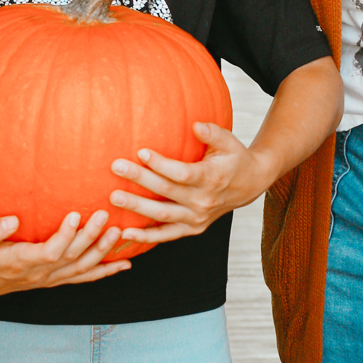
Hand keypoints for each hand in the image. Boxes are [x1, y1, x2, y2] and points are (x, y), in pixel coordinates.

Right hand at [0, 210, 129, 297]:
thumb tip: (12, 219)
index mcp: (21, 262)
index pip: (49, 252)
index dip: (65, 236)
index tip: (75, 214)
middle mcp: (39, 274)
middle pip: (71, 258)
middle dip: (90, 237)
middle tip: (105, 215)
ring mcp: (50, 279)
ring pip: (81, 268)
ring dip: (102, 252)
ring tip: (119, 233)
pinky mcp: (55, 280)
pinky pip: (84, 278)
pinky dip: (105, 272)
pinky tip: (124, 265)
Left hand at [109, 122, 262, 244]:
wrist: (249, 186)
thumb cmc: (234, 158)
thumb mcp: (230, 141)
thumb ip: (212, 132)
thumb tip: (196, 125)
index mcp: (212, 178)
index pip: (182, 173)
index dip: (161, 164)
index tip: (141, 152)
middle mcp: (203, 201)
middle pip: (166, 191)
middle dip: (140, 179)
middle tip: (116, 168)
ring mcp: (197, 218)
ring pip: (162, 215)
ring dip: (136, 207)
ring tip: (113, 198)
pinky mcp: (192, 228)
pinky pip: (166, 235)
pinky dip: (145, 237)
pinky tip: (124, 233)